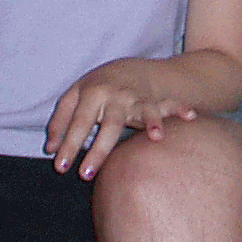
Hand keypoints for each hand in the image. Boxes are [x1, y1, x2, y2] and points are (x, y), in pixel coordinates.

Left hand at [46, 59, 196, 178]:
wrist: (126, 67)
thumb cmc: (96, 88)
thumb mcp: (73, 96)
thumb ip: (60, 121)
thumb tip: (50, 149)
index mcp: (92, 92)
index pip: (78, 122)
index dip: (69, 144)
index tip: (61, 167)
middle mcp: (116, 95)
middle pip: (108, 124)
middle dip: (98, 149)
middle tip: (85, 174)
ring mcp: (137, 97)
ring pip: (143, 111)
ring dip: (151, 122)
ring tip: (156, 137)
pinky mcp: (154, 100)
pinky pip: (168, 104)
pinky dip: (179, 109)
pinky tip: (190, 117)